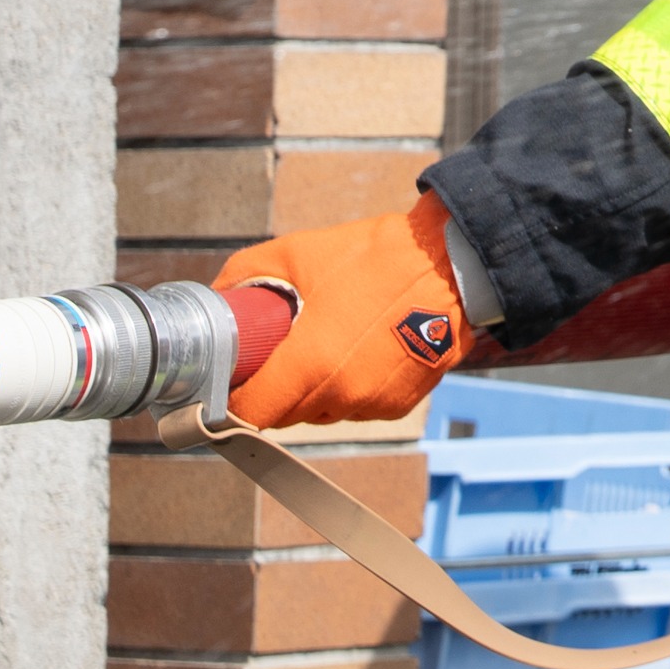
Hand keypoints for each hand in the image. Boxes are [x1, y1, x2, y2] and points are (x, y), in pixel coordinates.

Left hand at [217, 193, 474, 427]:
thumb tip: (216, 301)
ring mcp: (374, 402)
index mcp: (311, 363)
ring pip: (323, 413)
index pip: (251, 414)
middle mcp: (342, 393)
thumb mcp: (297, 252)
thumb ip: (244, 277)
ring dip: (316, 392)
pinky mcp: (400, 404)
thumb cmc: (373, 255)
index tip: (234, 384)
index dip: (235, 400)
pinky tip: (362, 351)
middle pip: (285, 415)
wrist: (453, 261)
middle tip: (281, 354)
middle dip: (277, 391)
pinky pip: (358, 408)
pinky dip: (352, 389)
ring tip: (328, 346)